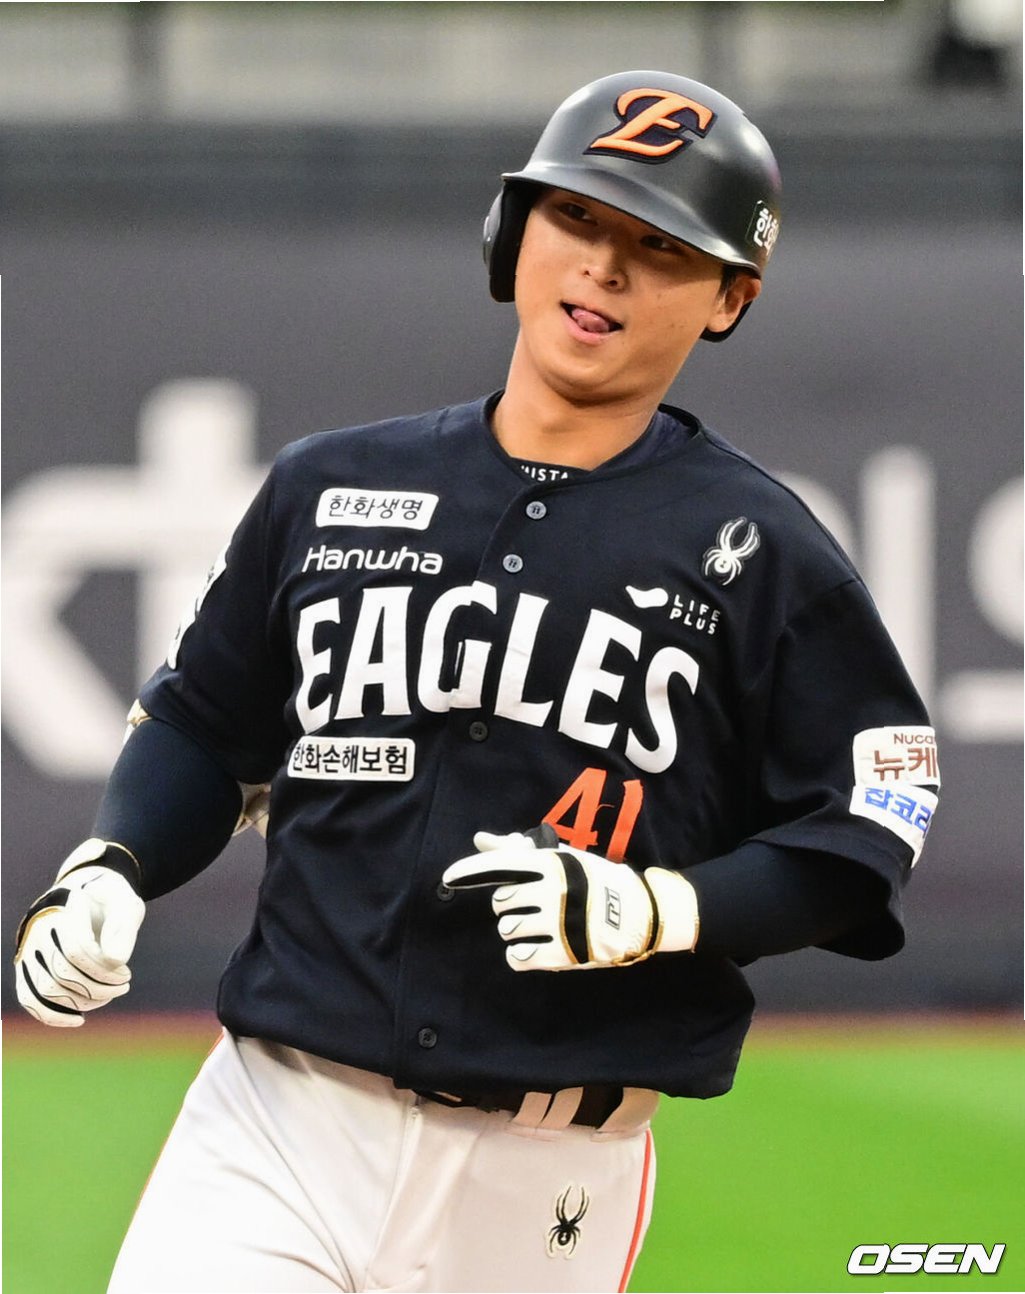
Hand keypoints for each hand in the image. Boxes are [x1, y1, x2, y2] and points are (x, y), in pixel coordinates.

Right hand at [14, 839, 145, 1026]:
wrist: (86, 897)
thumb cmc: (109, 902)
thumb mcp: (126, 903)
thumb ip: (124, 926)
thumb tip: (116, 959)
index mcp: (63, 910)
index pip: (77, 950)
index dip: (104, 970)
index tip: (125, 972)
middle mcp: (39, 931)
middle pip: (62, 973)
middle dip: (98, 987)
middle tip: (124, 984)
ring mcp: (29, 951)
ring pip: (47, 989)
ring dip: (83, 1002)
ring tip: (109, 995)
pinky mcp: (27, 968)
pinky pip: (29, 998)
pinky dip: (52, 1015)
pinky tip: (79, 1019)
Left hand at [442, 828, 698, 970]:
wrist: (638, 913)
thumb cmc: (593, 881)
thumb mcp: (560, 858)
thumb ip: (517, 850)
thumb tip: (479, 839)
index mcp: (551, 864)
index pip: (501, 865)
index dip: (470, 871)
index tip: (448, 878)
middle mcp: (552, 890)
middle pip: (501, 902)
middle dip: (511, 905)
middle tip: (536, 905)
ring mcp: (557, 922)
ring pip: (507, 929)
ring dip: (516, 931)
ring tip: (539, 927)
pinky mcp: (563, 953)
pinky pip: (518, 958)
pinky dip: (521, 956)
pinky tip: (534, 949)